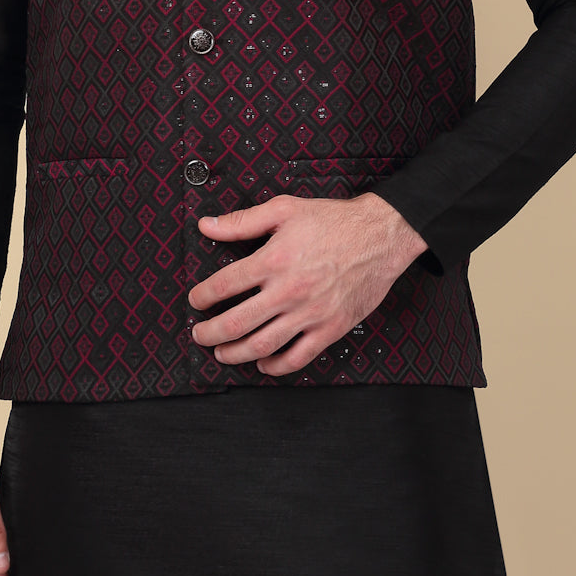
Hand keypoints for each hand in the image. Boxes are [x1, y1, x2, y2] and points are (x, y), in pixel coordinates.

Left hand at [188, 191, 427, 375]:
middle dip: (210, 333)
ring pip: (262, 346)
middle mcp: (288, 291)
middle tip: (198, 334)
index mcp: (273, 260)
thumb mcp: (285, 209)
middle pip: (236, 323)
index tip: (196, 300)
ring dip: (235, 354)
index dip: (203, 296)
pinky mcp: (330, 329)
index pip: (224, 285)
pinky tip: (263, 363)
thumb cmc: (334, 220)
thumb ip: (243, 221)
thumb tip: (207, 225)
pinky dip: (275, 367)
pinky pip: (297, 358)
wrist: (380, 236)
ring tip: (222, 353)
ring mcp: (309, 314)